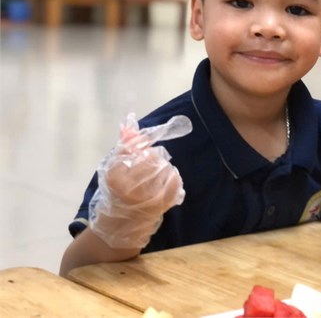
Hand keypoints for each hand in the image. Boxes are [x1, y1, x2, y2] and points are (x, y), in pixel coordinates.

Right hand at [89, 113, 191, 248]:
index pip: (134, 150)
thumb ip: (123, 147)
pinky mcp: (162, 204)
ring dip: (163, 168)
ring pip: (165, 167)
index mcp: (114, 176)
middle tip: (148, 165)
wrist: (120, 227)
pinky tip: (166, 181)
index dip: (140, 148)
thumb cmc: (115, 194)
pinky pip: (176, 180)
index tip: (141, 151)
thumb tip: (130, 124)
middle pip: (151, 157)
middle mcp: (130, 187)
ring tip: (155, 176)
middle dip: (152, 158)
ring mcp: (147, 197)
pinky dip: (173, 177)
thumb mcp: (112, 170)